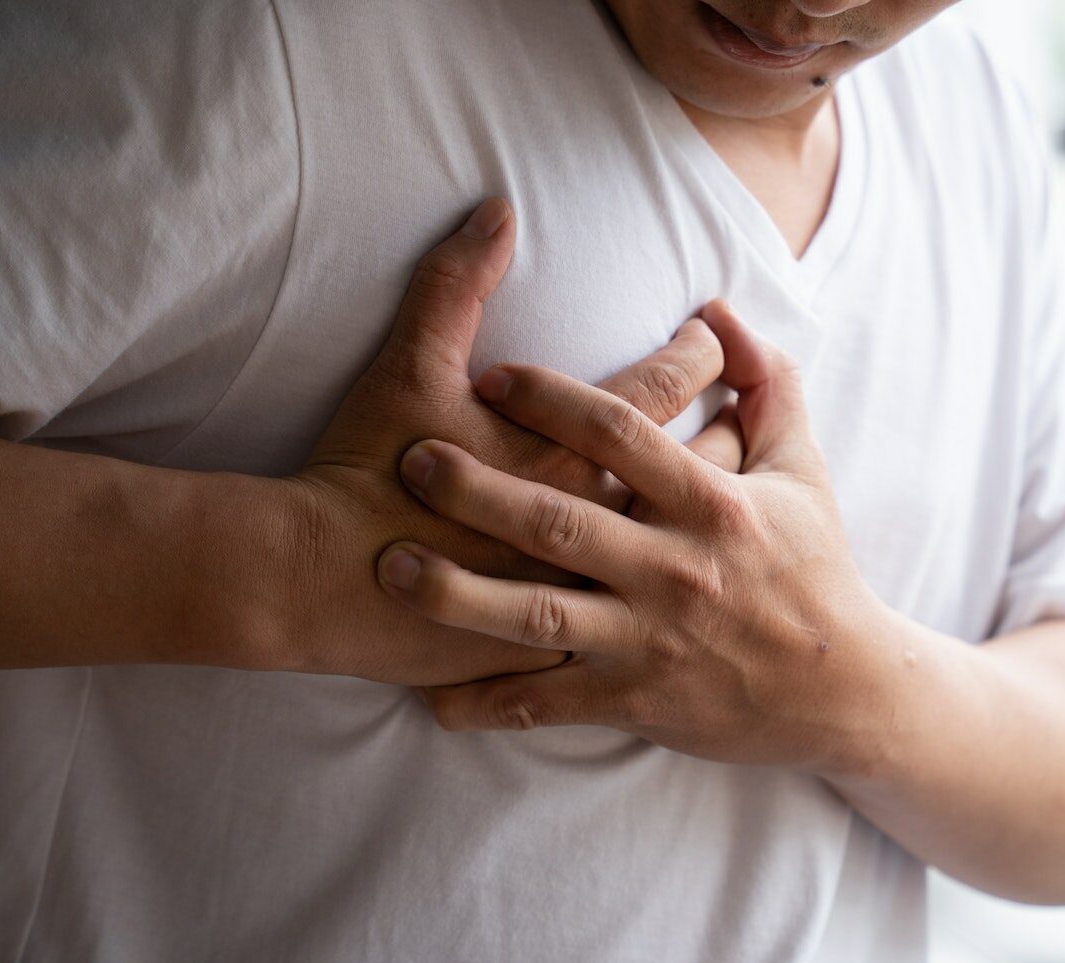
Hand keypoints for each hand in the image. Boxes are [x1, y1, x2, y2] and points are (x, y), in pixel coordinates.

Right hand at [277, 197, 728, 684]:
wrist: (321, 584)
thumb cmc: (369, 468)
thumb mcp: (411, 364)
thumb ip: (458, 283)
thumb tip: (498, 211)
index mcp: (576, 447)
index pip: (667, 385)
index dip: (700, 353)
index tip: (713, 338)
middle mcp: (601, 520)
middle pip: (697, 472)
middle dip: (728, 440)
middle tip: (743, 423)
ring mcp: (589, 591)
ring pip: (678, 558)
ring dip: (706, 532)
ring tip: (725, 517)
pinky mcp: (566, 650)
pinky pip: (637, 632)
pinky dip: (659, 613)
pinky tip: (671, 604)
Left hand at [376, 301, 897, 771]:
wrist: (845, 690)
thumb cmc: (815, 570)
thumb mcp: (802, 470)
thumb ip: (767, 384)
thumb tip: (722, 310)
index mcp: (713, 506)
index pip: (623, 437)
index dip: (554, 400)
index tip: (492, 374)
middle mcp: (675, 570)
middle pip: (562, 521)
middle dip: (479, 489)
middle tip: (410, 458)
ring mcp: (651, 639)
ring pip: (540, 615)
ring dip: (460, 594)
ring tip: (394, 568)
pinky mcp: (637, 700)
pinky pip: (548, 704)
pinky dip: (489, 705)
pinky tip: (432, 698)